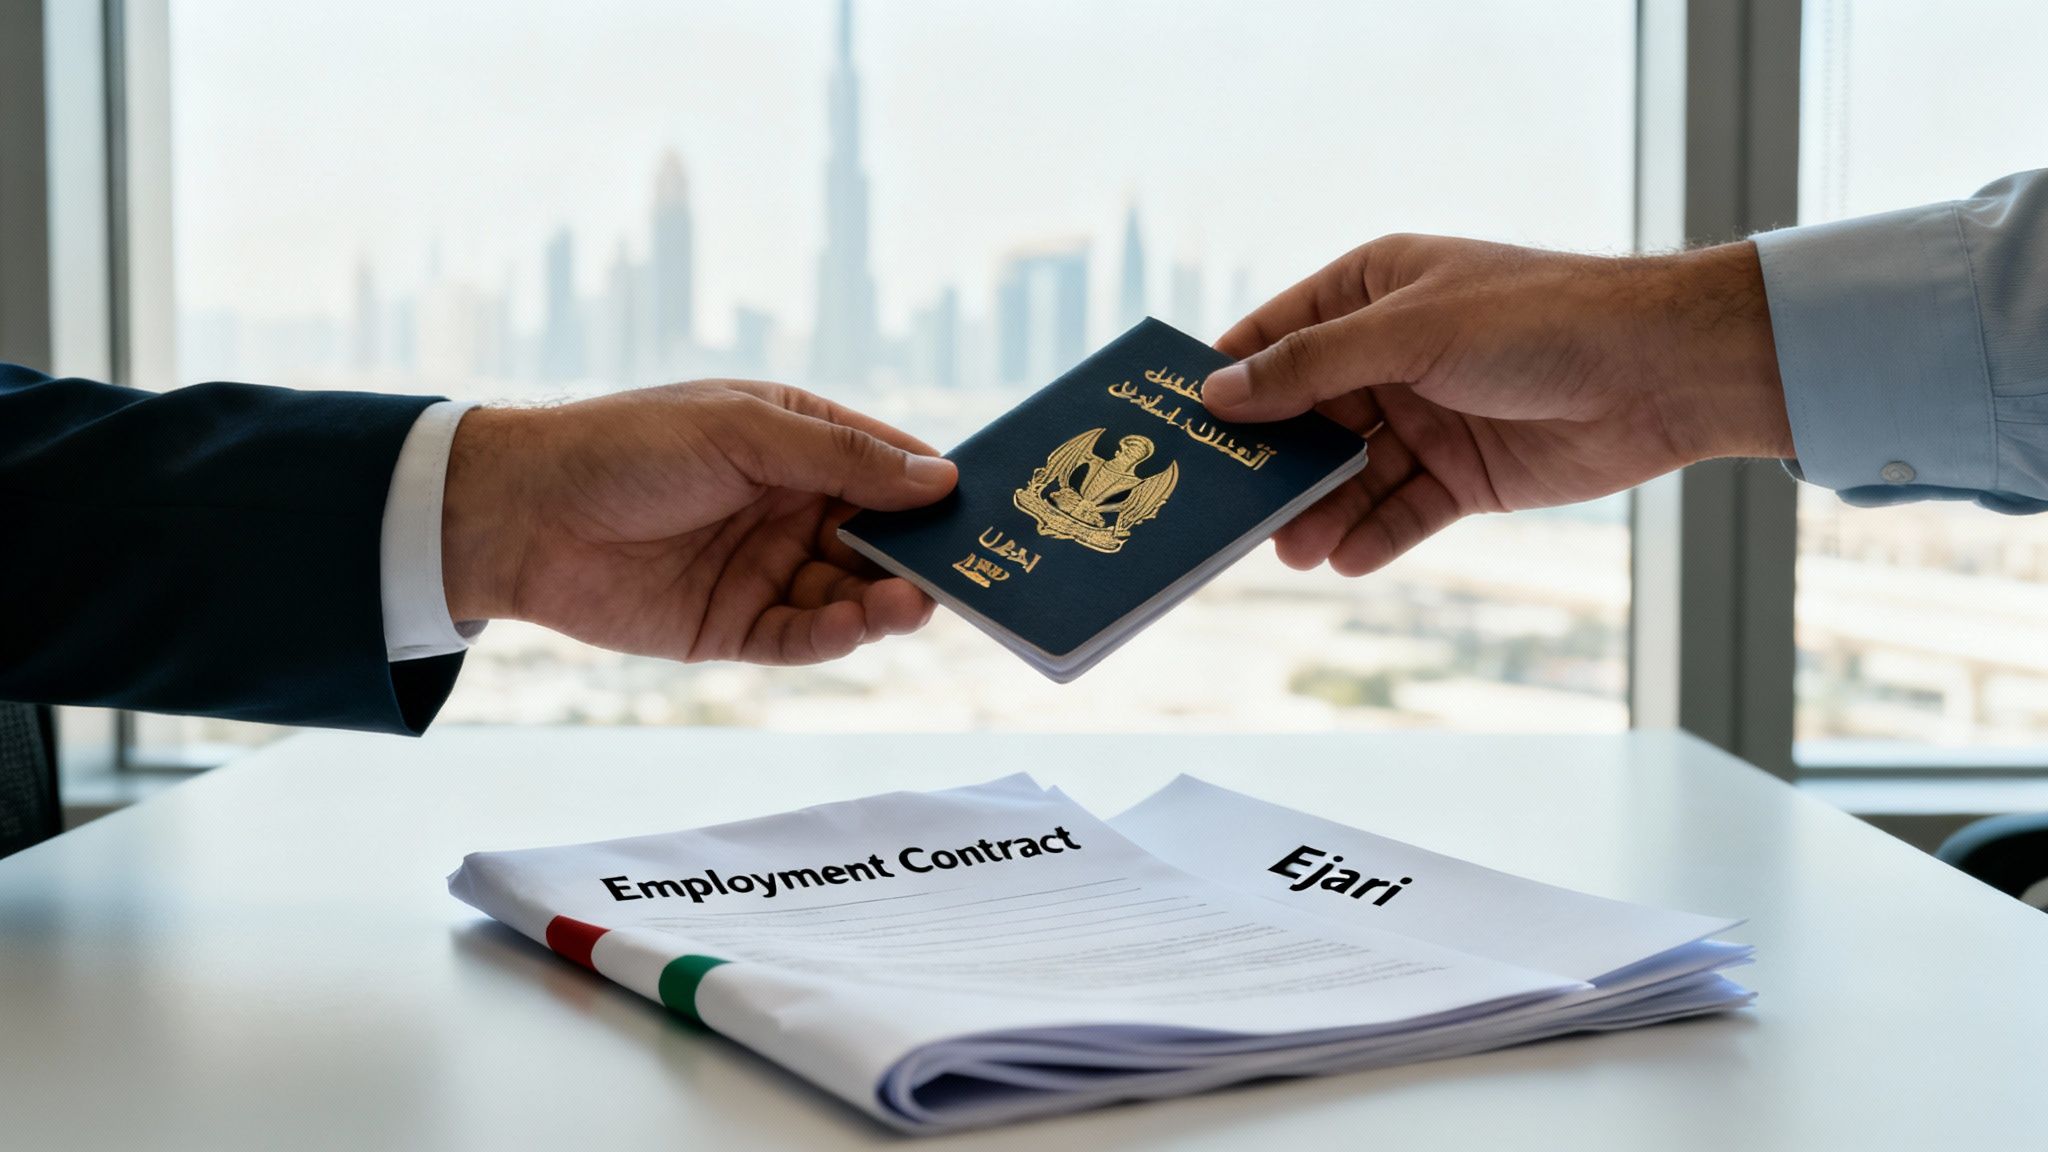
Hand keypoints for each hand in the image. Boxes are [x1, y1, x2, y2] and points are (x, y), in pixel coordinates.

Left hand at [437, 380, 956, 663]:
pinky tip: (855, 626)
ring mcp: (765, 569)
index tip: (986, 514)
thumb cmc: (629, 447)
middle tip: (963, 577)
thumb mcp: (743, 432)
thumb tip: (939, 479)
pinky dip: (833, 636)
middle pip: (880, 540)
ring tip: (907, 605)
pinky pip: (801, 637)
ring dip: (883, 602)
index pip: (887, 467)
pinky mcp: (734, 626)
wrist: (522, 515)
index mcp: (797, 444)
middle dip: (921, 559)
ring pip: (849, 595)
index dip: (935, 490)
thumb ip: (841, 459)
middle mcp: (790, 507)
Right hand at [1201, 236, 1792, 574]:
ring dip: (1319, 512)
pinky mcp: (1462, 475)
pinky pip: (1399, 511)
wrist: (1662, 372)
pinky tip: (1347, 558)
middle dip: (1273, 464)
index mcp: (1372, 292)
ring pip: (1348, 474)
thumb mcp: (1410, 333)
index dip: (1229, 381)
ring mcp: (1426, 417)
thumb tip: (1220, 393)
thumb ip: (1312, 365)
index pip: (1276, 337)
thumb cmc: (1540, 319)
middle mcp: (1392, 354)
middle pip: (1305, 416)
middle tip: (1229, 512)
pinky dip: (1372, 535)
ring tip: (1293, 550)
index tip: (1178, 429)